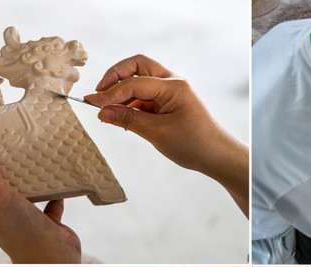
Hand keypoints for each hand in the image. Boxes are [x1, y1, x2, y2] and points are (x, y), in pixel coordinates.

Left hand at [0, 137, 81, 263]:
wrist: (55, 256)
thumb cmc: (22, 236)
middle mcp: (2, 221)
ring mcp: (25, 222)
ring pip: (19, 199)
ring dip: (20, 183)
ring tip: (18, 163)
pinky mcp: (47, 223)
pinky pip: (48, 205)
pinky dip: (51, 194)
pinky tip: (52, 182)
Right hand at [85, 55, 247, 215]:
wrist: (218, 156)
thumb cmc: (194, 144)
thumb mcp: (158, 133)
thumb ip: (128, 120)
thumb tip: (102, 111)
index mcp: (174, 86)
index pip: (134, 82)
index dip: (111, 93)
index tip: (92, 103)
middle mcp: (173, 82)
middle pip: (137, 66)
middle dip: (116, 77)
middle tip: (99, 94)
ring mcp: (172, 90)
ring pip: (141, 80)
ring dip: (123, 92)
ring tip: (110, 111)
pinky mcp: (170, 101)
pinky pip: (146, 95)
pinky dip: (132, 103)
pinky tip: (124, 117)